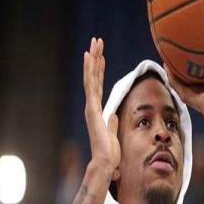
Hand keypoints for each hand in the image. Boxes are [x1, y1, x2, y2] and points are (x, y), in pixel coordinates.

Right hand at [83, 37, 120, 178]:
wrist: (105, 162)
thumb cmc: (109, 152)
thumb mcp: (113, 133)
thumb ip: (112, 123)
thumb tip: (114, 115)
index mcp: (97, 110)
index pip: (98, 85)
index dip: (99, 70)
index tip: (101, 57)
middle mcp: (92, 106)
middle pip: (93, 77)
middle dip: (95, 58)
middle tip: (97, 41)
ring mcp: (91, 106)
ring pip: (91, 77)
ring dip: (93, 59)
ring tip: (95, 43)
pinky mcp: (92, 109)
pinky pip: (90, 85)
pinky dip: (89, 70)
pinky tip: (89, 56)